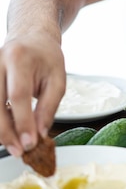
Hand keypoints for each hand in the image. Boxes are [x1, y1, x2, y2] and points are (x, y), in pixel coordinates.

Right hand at [0, 33, 65, 155]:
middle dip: (7, 132)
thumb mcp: (58, 78)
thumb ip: (49, 106)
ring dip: (0, 130)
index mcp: (19, 58)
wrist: (31, 37)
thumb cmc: (46, 57)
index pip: (18, 95)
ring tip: (14, 145)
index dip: (23, 122)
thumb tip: (39, 134)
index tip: (30, 143)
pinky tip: (7, 131)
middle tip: (20, 151)